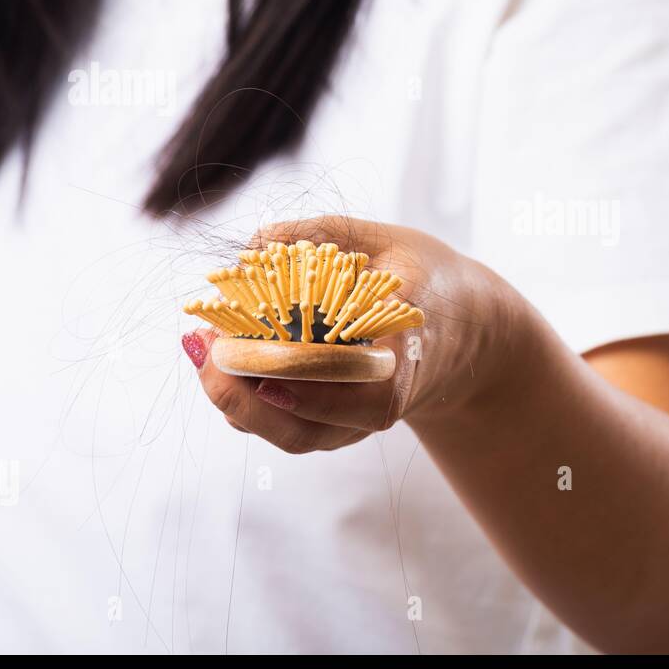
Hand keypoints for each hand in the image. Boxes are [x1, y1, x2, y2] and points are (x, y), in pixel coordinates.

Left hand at [181, 216, 516, 452]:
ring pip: (290, 434)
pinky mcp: (342, 427)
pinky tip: (218, 359)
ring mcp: (361, 422)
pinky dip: (245, 400)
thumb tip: (254, 242)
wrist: (468, 333)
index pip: (350, 381)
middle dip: (243, 392)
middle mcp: (384, 398)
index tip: (246, 353)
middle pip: (306, 423)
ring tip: (200, 348)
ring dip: (235, 399)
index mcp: (407, 349)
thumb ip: (323, 235)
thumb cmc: (426, 279)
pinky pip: (286, 426)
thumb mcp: (388, 242)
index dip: (294, 375)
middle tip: (203, 345)